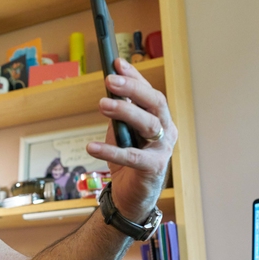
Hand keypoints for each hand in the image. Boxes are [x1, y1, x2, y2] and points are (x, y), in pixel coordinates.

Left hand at [85, 58, 176, 221]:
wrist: (131, 196)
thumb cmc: (127, 161)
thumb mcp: (122, 132)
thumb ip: (119, 114)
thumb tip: (109, 90)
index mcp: (160, 118)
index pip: (149, 92)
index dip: (135, 76)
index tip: (117, 63)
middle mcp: (166, 130)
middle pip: (155, 103)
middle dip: (133, 89)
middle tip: (110, 80)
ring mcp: (163, 149)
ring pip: (148, 124)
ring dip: (125, 111)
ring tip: (102, 103)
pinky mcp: (153, 168)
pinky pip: (132, 156)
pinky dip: (110, 151)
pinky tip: (92, 147)